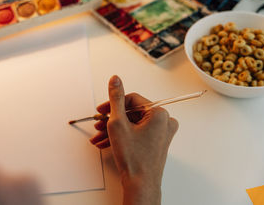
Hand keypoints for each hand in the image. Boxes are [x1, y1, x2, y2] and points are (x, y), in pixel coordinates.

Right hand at [90, 75, 177, 204]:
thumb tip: (115, 80)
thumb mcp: (118, 123)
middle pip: (131, 112)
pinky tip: (106, 142)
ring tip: (99, 136)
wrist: (140, 184)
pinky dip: (122, 136)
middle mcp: (164, 121)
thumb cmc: (134, 158)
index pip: (131, 99)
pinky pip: (137, 133)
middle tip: (99, 124)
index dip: (113, 104)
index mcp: (159, 113)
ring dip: (114, 129)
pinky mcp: (157, 142)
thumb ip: (115, 99)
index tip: (102, 110)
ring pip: (132, 124)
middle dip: (112, 119)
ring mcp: (161, 133)